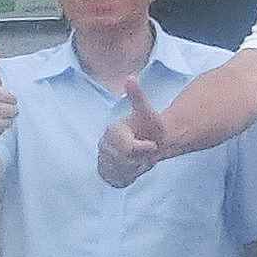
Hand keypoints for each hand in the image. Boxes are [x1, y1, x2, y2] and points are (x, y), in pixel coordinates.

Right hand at [96, 75, 170, 191]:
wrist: (148, 141)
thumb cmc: (149, 127)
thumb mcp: (147, 112)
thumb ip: (138, 97)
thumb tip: (130, 76)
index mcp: (112, 130)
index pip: (127, 147)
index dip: (143, 148)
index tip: (152, 145)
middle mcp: (104, 145)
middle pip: (126, 161)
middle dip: (141, 158)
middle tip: (147, 150)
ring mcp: (103, 159)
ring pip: (124, 171)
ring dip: (137, 166)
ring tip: (141, 157)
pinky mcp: (105, 173)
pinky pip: (120, 179)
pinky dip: (131, 175)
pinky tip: (135, 165)